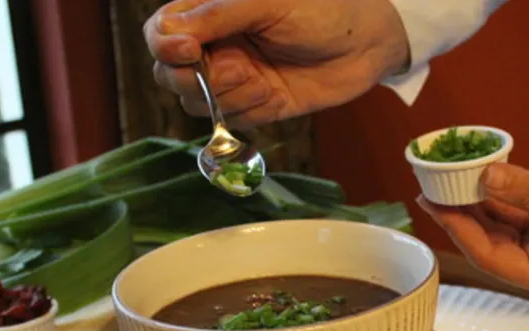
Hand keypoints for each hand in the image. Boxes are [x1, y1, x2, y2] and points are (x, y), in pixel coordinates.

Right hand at [144, 0, 409, 128]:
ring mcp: (233, 78)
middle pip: (168, 74)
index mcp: (210, 12)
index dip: (164, 45)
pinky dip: (250, 112)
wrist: (367, 43)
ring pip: (196, 104)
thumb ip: (217, 15)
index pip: (160, 33)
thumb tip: (171, 35)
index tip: (189, 50)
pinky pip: (231, 121)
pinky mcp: (256, 106)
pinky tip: (275, 95)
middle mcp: (215, 47)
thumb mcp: (266, 2)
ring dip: (228, 96)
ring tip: (262, 80)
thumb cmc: (322, 8)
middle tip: (237, 69)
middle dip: (195, 80)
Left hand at [418, 164, 528, 301]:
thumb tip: (485, 175)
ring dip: (479, 204)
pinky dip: (503, 196)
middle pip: (489, 243)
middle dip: (461, 216)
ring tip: (447, 179)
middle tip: (429, 186)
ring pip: (503, 227)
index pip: (488, 256)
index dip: (458, 229)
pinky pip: (521, 214)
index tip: (431, 202)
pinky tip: (483, 177)